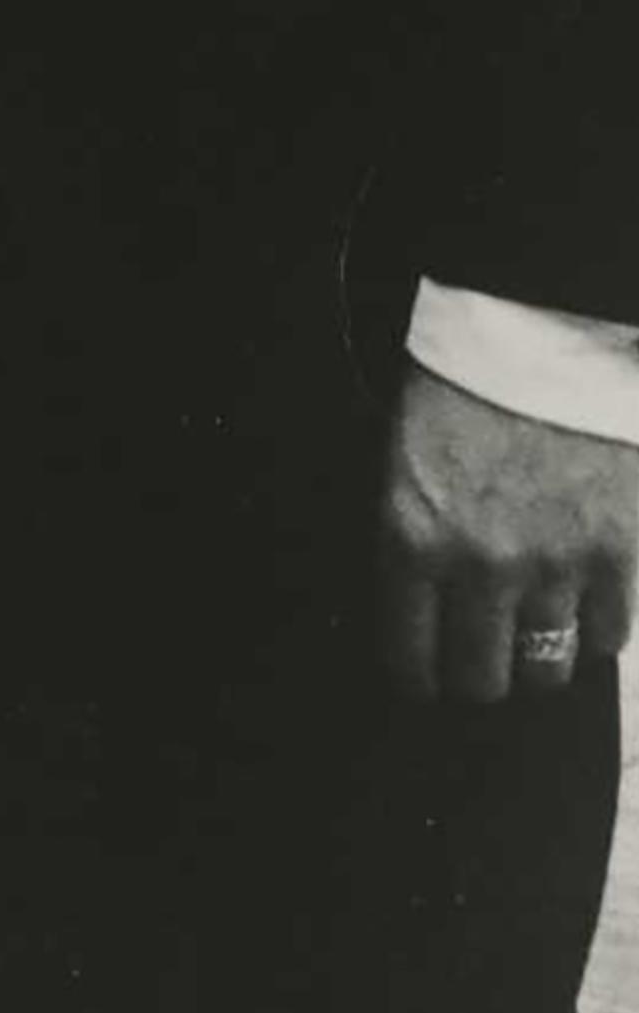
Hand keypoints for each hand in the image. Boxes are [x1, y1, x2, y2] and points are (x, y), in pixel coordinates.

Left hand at [377, 352, 638, 700]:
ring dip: (539, 657)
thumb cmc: (456, 389)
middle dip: (479, 675)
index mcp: (412, 539)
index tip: (423, 677)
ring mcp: (559, 564)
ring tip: (533, 637)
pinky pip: (612, 634)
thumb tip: (413, 606)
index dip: (417, 676)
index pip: (409, 655)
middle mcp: (483, 565)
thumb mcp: (396, 463)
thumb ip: (407, 540)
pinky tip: (583, 607)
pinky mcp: (622, 553)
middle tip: (481, 660)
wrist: (541, 335)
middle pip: (484, 677)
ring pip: (550, 666)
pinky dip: (598, 630)